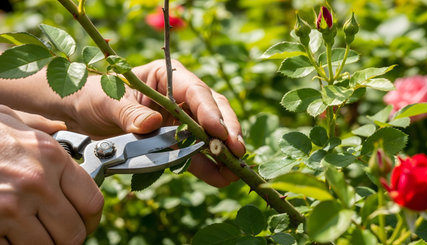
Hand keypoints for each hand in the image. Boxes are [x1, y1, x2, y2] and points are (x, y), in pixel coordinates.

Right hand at [0, 105, 102, 243]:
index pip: (92, 203)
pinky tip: (7, 234)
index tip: (85, 223)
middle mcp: (36, 184)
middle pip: (73, 234)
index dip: (92, 220)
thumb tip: (61, 133)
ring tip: (31, 234)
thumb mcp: (14, 123)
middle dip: (68, 238)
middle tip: (56, 233)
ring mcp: (9, 208)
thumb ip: (42, 132)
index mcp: (51, 158)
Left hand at [68, 60, 245, 186]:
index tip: (219, 131)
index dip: (210, 111)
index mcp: (167, 76)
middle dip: (227, 130)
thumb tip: (152, 124)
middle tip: (237, 151)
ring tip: (235, 169)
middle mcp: (180, 97)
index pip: (196, 91)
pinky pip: (195, 154)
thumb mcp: (107, 100)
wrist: (81, 116)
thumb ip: (129, 112)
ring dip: (224, 152)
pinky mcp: (176, 142)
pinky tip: (220, 178)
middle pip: (213, 111)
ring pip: (210, 134)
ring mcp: (180, 121)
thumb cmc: (94, 97)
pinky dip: (208, 166)